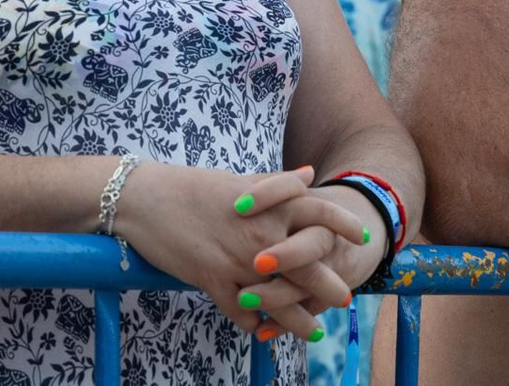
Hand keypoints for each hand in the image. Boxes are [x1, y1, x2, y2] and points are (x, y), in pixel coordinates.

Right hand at [117, 164, 365, 335]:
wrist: (146, 199)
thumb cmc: (192, 187)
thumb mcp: (240, 181)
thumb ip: (278, 183)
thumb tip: (309, 175)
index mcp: (271, 204)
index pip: (321, 212)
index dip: (345, 226)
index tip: (361, 239)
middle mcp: (262, 233)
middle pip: (310, 266)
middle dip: (331, 286)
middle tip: (345, 300)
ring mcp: (238, 261)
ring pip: (280, 300)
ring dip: (300, 320)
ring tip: (314, 332)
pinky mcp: (213, 281)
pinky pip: (242, 312)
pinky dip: (254, 324)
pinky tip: (262, 331)